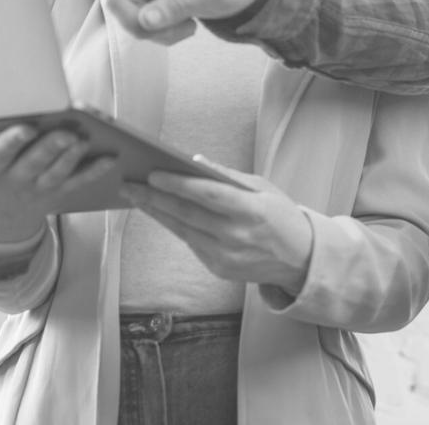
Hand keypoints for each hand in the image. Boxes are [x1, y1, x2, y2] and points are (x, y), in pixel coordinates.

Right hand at [0, 126, 115, 241]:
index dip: (11, 143)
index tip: (24, 128)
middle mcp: (14, 182)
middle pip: (34, 165)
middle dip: (50, 149)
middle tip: (66, 133)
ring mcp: (38, 190)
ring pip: (58, 174)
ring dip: (73, 158)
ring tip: (85, 139)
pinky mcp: (56, 194)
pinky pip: (77, 184)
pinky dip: (94, 172)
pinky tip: (111, 159)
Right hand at [49, 0, 274, 41]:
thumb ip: (179, 6)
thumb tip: (144, 21)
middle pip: (117, 1)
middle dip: (139, 25)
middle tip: (180, 34)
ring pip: (127, 18)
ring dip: (155, 33)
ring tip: (189, 29)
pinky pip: (141, 24)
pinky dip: (161, 34)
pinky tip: (186, 26)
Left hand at [121, 159, 313, 295]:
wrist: (300, 258)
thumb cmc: (281, 215)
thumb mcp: (263, 188)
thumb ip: (227, 176)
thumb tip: (193, 161)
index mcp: (252, 211)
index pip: (208, 195)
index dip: (179, 185)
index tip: (153, 174)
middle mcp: (237, 236)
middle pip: (187, 214)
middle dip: (154, 198)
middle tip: (128, 184)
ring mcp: (226, 256)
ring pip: (182, 230)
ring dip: (156, 212)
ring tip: (135, 196)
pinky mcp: (218, 268)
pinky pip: (190, 242)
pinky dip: (173, 226)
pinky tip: (158, 212)